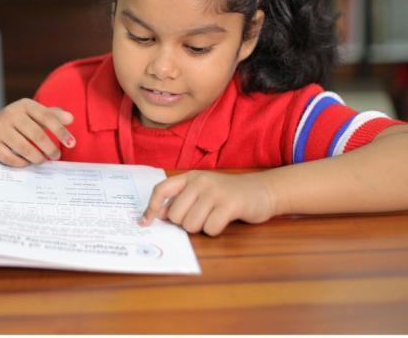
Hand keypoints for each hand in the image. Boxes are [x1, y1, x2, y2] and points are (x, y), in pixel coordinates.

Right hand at [0, 99, 74, 166]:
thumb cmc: (21, 121)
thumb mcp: (35, 114)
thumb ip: (53, 115)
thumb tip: (70, 118)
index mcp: (25, 105)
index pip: (47, 117)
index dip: (61, 132)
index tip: (72, 144)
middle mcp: (11, 114)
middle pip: (36, 134)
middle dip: (50, 148)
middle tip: (56, 156)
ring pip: (23, 148)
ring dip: (36, 157)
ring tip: (42, 160)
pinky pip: (8, 157)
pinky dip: (21, 162)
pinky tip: (27, 163)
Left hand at [139, 171, 276, 235]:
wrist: (262, 190)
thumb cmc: (228, 195)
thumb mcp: (202, 191)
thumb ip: (181, 199)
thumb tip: (159, 213)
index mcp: (190, 177)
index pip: (162, 189)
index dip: (150, 207)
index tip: (145, 223)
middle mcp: (200, 181)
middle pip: (175, 215)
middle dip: (185, 223)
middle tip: (201, 217)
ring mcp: (215, 192)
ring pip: (191, 224)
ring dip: (201, 228)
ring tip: (213, 217)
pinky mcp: (230, 204)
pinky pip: (210, 228)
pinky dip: (215, 230)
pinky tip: (223, 221)